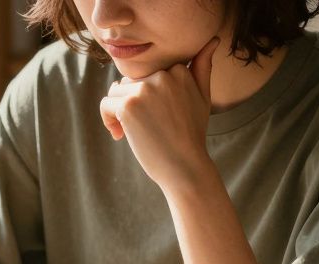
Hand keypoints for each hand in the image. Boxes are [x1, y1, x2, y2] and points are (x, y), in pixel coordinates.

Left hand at [99, 36, 218, 191]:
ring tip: (130, 132)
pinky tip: (120, 135)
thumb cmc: (192, 135)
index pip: (147, 75)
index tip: (152, 117)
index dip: (145, 96)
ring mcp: (145, 89)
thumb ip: (202, 68)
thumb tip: (212, 40)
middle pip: (130, 81)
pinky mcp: (129, 105)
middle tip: (142, 128)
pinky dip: (108, 120)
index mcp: (179, 71)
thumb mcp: (202, 98)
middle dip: (131, 103)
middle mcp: (163, 76)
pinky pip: (106, 104)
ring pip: (117, 92)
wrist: (185, 167)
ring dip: (118, 112)